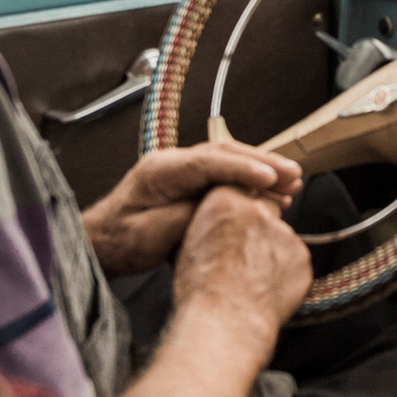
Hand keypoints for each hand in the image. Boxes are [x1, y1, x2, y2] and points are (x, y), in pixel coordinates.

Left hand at [82, 143, 302, 273]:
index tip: (269, 177)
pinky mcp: (189, 182)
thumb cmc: (122, 241)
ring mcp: (182, 170)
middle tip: (293, 176)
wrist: (104, 243)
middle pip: (224, 153)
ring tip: (292, 182)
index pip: (208, 161)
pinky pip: (225, 175)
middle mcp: (173, 162)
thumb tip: (224, 205)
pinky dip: (250, 180)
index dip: (242, 168)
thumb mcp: (154, 235)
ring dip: (261, 169)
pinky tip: (271, 191)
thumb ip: (188, 215)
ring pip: (228, 161)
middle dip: (262, 163)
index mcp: (160, 171)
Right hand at [171, 186, 310, 335]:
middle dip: (258, 224)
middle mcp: (257, 210)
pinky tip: (266, 289)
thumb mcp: (189, 246)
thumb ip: (211, 226)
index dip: (237, 208)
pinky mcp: (302, 256)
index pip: (238, 189)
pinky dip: (284, 271)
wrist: (225, 321)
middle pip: (265, 206)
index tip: (234, 223)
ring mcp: (283, 232)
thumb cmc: (199, 289)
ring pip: (280, 235)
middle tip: (244, 252)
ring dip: (271, 250)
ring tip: (252, 279)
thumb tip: (216, 229)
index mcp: (224, 201)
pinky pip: (294, 259)